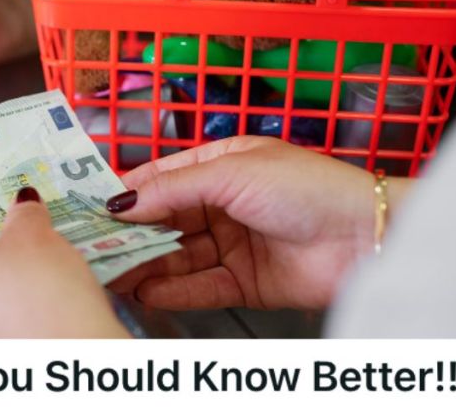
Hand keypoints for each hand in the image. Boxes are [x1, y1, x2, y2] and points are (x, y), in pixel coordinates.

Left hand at [0, 189, 129, 337]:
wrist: (78, 361)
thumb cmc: (45, 303)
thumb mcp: (34, 238)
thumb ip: (22, 213)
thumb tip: (22, 203)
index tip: (11, 211)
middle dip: (7, 253)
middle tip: (36, 238)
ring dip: (20, 283)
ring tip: (51, 271)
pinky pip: (8, 326)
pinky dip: (28, 312)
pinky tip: (53, 303)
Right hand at [107, 137, 399, 310]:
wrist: (366, 236)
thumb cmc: (308, 187)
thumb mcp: (233, 172)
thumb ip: (173, 188)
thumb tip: (122, 201)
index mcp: (221, 165)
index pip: (161, 178)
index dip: (127, 192)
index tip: (90, 206)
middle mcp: (222, 204)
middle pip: (164, 220)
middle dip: (131, 233)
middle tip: (94, 245)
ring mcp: (233, 244)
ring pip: (176, 256)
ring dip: (145, 264)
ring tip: (112, 272)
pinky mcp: (244, 282)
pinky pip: (199, 286)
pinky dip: (172, 290)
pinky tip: (147, 290)